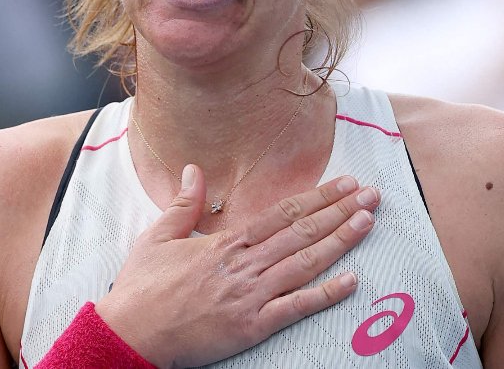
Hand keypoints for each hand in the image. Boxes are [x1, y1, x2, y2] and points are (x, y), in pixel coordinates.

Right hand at [96, 165, 380, 367]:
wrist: (130, 333)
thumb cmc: (142, 288)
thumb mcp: (158, 237)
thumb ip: (184, 204)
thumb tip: (194, 170)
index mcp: (226, 242)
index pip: (283, 213)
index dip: (318, 197)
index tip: (345, 184)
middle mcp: (245, 264)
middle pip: (303, 232)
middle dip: (341, 211)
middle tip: (373, 195)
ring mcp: (251, 295)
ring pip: (305, 263)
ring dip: (340, 241)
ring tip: (368, 223)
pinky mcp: (252, 326)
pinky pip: (296, 308)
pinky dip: (325, 294)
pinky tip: (352, 282)